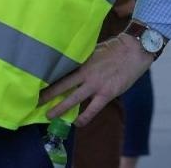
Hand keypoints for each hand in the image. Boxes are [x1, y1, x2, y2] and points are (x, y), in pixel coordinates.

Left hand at [41, 33, 156, 124]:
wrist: (135, 49)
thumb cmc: (116, 48)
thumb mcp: (96, 50)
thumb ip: (84, 60)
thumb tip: (72, 65)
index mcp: (84, 62)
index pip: (62, 73)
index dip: (50, 80)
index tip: (37, 85)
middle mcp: (87, 74)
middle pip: (63, 87)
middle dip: (48, 96)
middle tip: (35, 103)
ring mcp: (97, 85)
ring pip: (74, 99)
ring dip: (60, 109)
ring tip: (50, 116)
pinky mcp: (107, 93)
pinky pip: (92, 109)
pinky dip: (84, 118)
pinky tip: (77, 123)